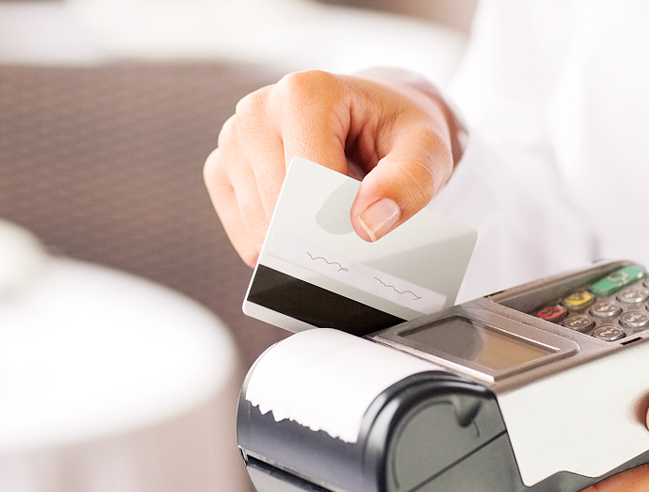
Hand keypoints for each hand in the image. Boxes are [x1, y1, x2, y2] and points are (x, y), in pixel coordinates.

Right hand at [202, 68, 461, 265]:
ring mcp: (233, 139)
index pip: (310, 180)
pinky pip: (243, 233)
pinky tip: (302, 221)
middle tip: (355, 229)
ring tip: (330, 212)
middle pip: (281, 206)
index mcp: (305, 92)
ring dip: (299, 238)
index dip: (342, 216)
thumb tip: (366, 225)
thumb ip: (409, 184)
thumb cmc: (398, 133)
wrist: (375, 120)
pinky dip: (276, 243)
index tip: (368, 227)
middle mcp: (258, 108)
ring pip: (260, 227)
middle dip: (320, 234)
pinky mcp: (220, 167)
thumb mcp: (428, 151)